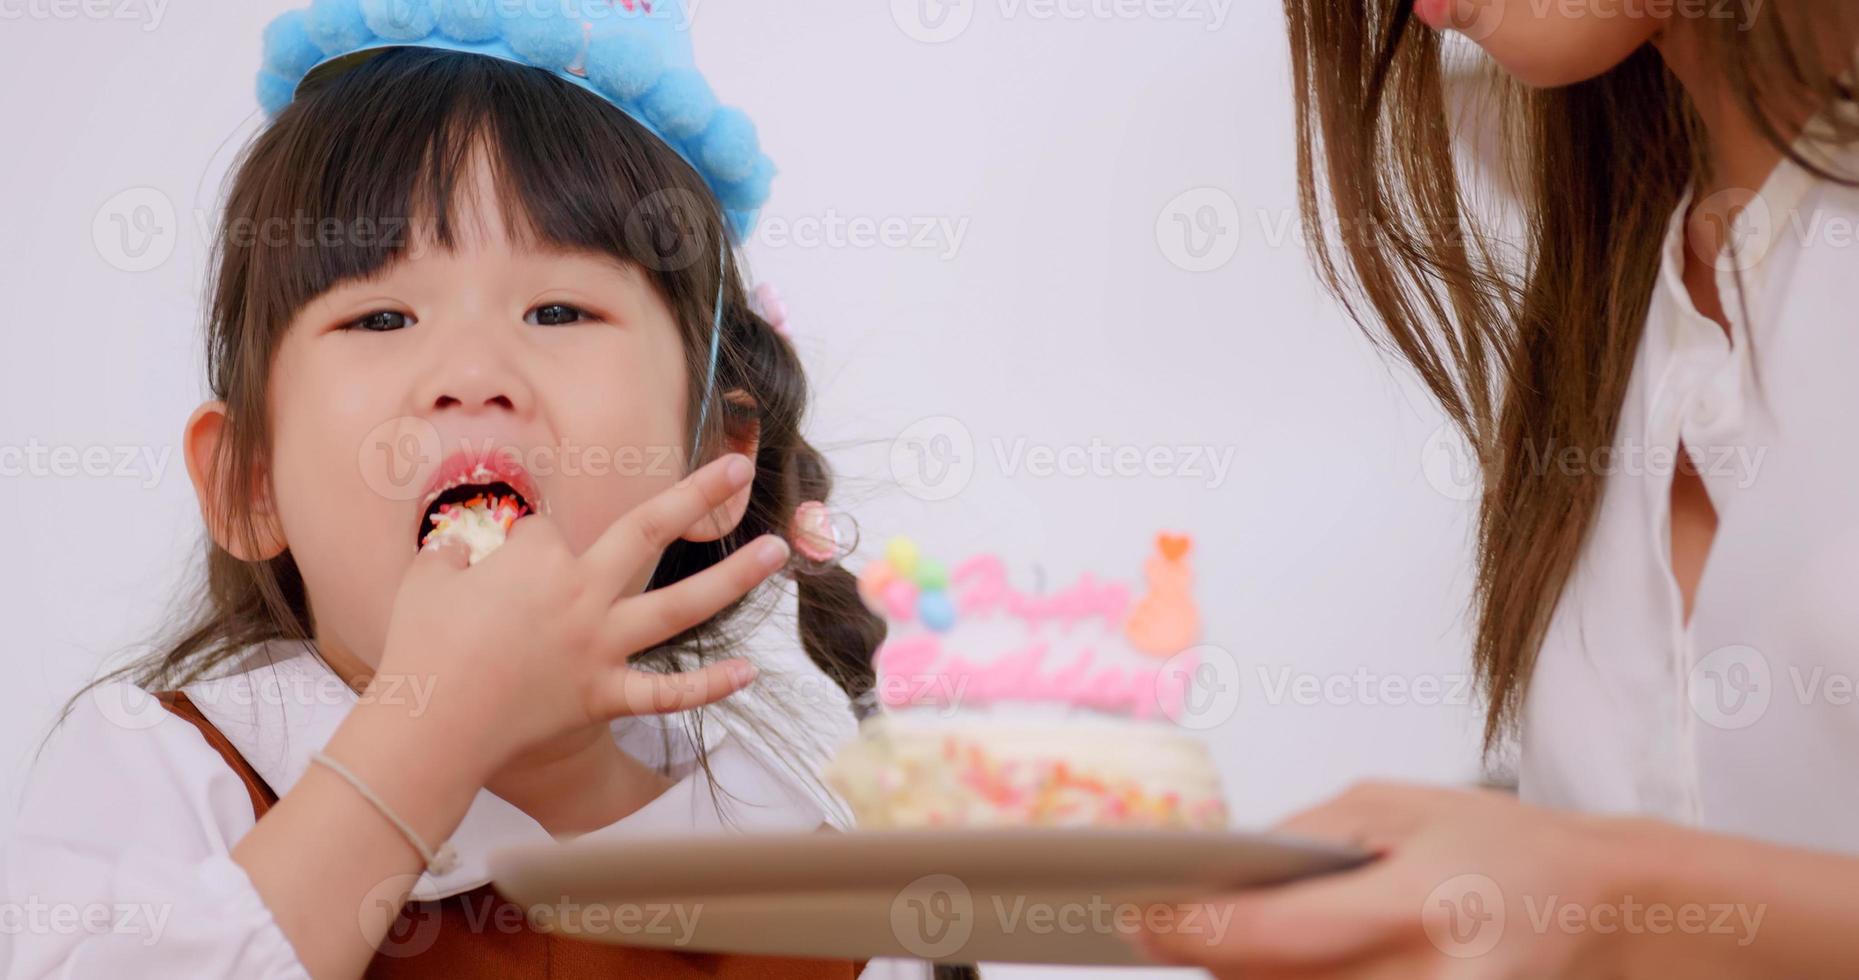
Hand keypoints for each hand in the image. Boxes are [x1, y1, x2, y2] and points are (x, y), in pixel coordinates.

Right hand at [373, 453, 788, 780]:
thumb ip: (455, 547)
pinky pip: (665, 693)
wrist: (429, 723)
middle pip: (649, 531)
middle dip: (698, 493)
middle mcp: (582, 595)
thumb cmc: (422, 647)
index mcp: (538, 558)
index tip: (498, 579)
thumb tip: (467, 543)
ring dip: (733, 578)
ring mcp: (600, 647)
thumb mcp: (428, 574)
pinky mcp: (604, 696)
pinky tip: (749, 669)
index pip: (549, 531)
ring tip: (778, 552)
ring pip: (680, 608)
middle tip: (741, 468)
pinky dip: (707, 685)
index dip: (524, 550)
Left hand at [1130, 782, 1638, 978]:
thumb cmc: (1500, 848)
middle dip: (1213, 960)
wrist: (1602, 911)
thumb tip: (1213, 877)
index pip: (1277, 936)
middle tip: (1172, 925)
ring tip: (1233, 943)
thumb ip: (1301, 842)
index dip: (1193, 931)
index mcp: (1421, 904)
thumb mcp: (1395, 807)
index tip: (1140, 916)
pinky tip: (1293, 967)